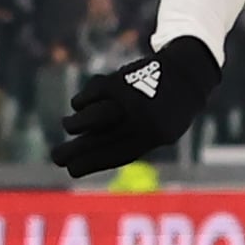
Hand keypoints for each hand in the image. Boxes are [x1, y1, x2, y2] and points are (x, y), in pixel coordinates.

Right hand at [53, 34, 223, 175]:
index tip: (71, 170)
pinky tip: (79, 105)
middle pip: (101, 139)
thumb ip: (132, 141)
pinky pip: (92, 93)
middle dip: (75, 151)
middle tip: (56, 158)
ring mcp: (132, 97)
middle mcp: (144, 118)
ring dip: (75, 124)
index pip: (117, 155)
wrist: (188, 74)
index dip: (92, 163)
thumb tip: (88, 151)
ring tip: (68, 126)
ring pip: (93, 116)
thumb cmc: (170, 110)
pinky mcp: (121, 79)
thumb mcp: (162, 132)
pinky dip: (82, 101)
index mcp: (155, 136)